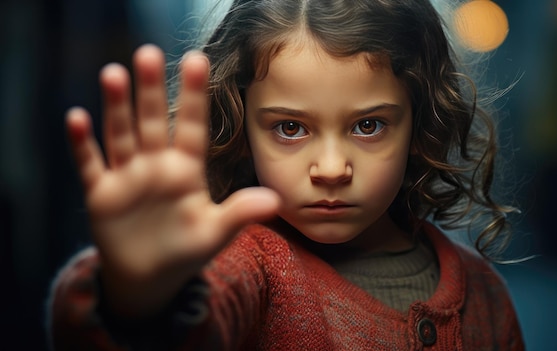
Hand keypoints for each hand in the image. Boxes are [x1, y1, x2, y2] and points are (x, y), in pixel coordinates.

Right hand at [66, 44, 278, 317]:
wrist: (150, 277)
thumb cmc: (187, 250)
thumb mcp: (215, 233)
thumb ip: (239, 213)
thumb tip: (275, 200)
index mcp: (186, 170)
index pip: (191, 126)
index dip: (194, 95)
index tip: (197, 60)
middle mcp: (156, 165)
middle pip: (152, 122)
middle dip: (151, 91)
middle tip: (149, 54)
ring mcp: (127, 176)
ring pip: (121, 135)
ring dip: (116, 107)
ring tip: (113, 74)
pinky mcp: (101, 193)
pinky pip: (90, 164)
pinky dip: (82, 144)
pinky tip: (76, 118)